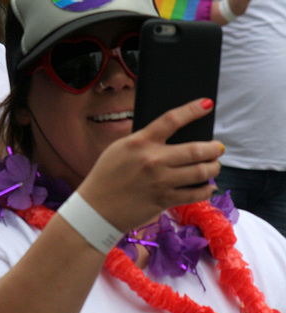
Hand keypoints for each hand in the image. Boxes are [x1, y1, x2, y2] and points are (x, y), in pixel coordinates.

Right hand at [78, 98, 223, 231]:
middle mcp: (152, 160)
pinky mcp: (164, 200)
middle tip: (217, 148)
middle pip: (196, 149)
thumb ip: (144, 142)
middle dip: (213, 148)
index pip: (171, 119)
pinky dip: (206, 189)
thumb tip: (173, 138)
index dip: (193, 109)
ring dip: (213, 167)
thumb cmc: (106, 176)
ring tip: (213, 166)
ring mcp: (160, 181)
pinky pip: (195, 194)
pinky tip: (207, 186)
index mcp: (139, 142)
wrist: (96, 208)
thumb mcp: (119, 149)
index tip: (207, 104)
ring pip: (200, 172)